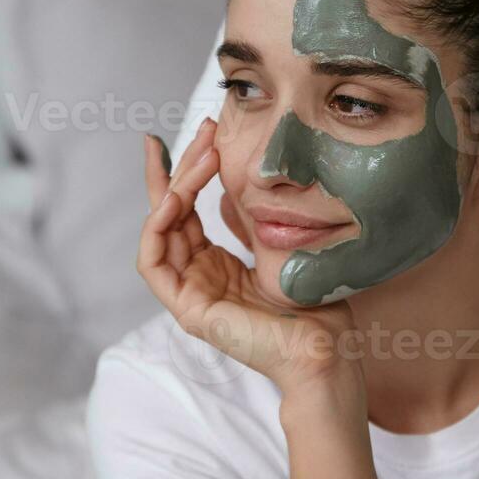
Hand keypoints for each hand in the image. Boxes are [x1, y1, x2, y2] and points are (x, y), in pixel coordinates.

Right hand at [139, 118, 362, 400]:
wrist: (324, 348)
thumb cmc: (311, 306)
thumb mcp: (275, 246)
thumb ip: (247, 220)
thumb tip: (230, 185)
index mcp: (214, 265)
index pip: (187, 209)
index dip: (189, 169)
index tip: (205, 131)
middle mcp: (197, 276)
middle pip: (169, 213)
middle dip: (179, 167)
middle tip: (201, 130)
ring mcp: (190, 293)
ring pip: (159, 230)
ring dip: (174, 188)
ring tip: (201, 157)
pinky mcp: (189, 309)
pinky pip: (153, 264)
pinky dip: (156, 228)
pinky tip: (174, 200)